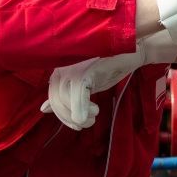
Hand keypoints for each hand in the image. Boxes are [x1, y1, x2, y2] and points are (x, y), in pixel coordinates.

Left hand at [40, 30, 176, 129]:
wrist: (132, 53)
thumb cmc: (108, 68)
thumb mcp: (84, 85)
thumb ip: (65, 95)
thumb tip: (43, 109)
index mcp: (60, 70)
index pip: (52, 97)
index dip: (62, 114)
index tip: (77, 124)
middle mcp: (62, 68)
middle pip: (56, 100)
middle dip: (69, 117)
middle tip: (85, 123)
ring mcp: (73, 68)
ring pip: (65, 99)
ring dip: (79, 115)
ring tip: (93, 116)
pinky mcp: (85, 71)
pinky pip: (78, 95)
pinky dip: (83, 109)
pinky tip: (93, 112)